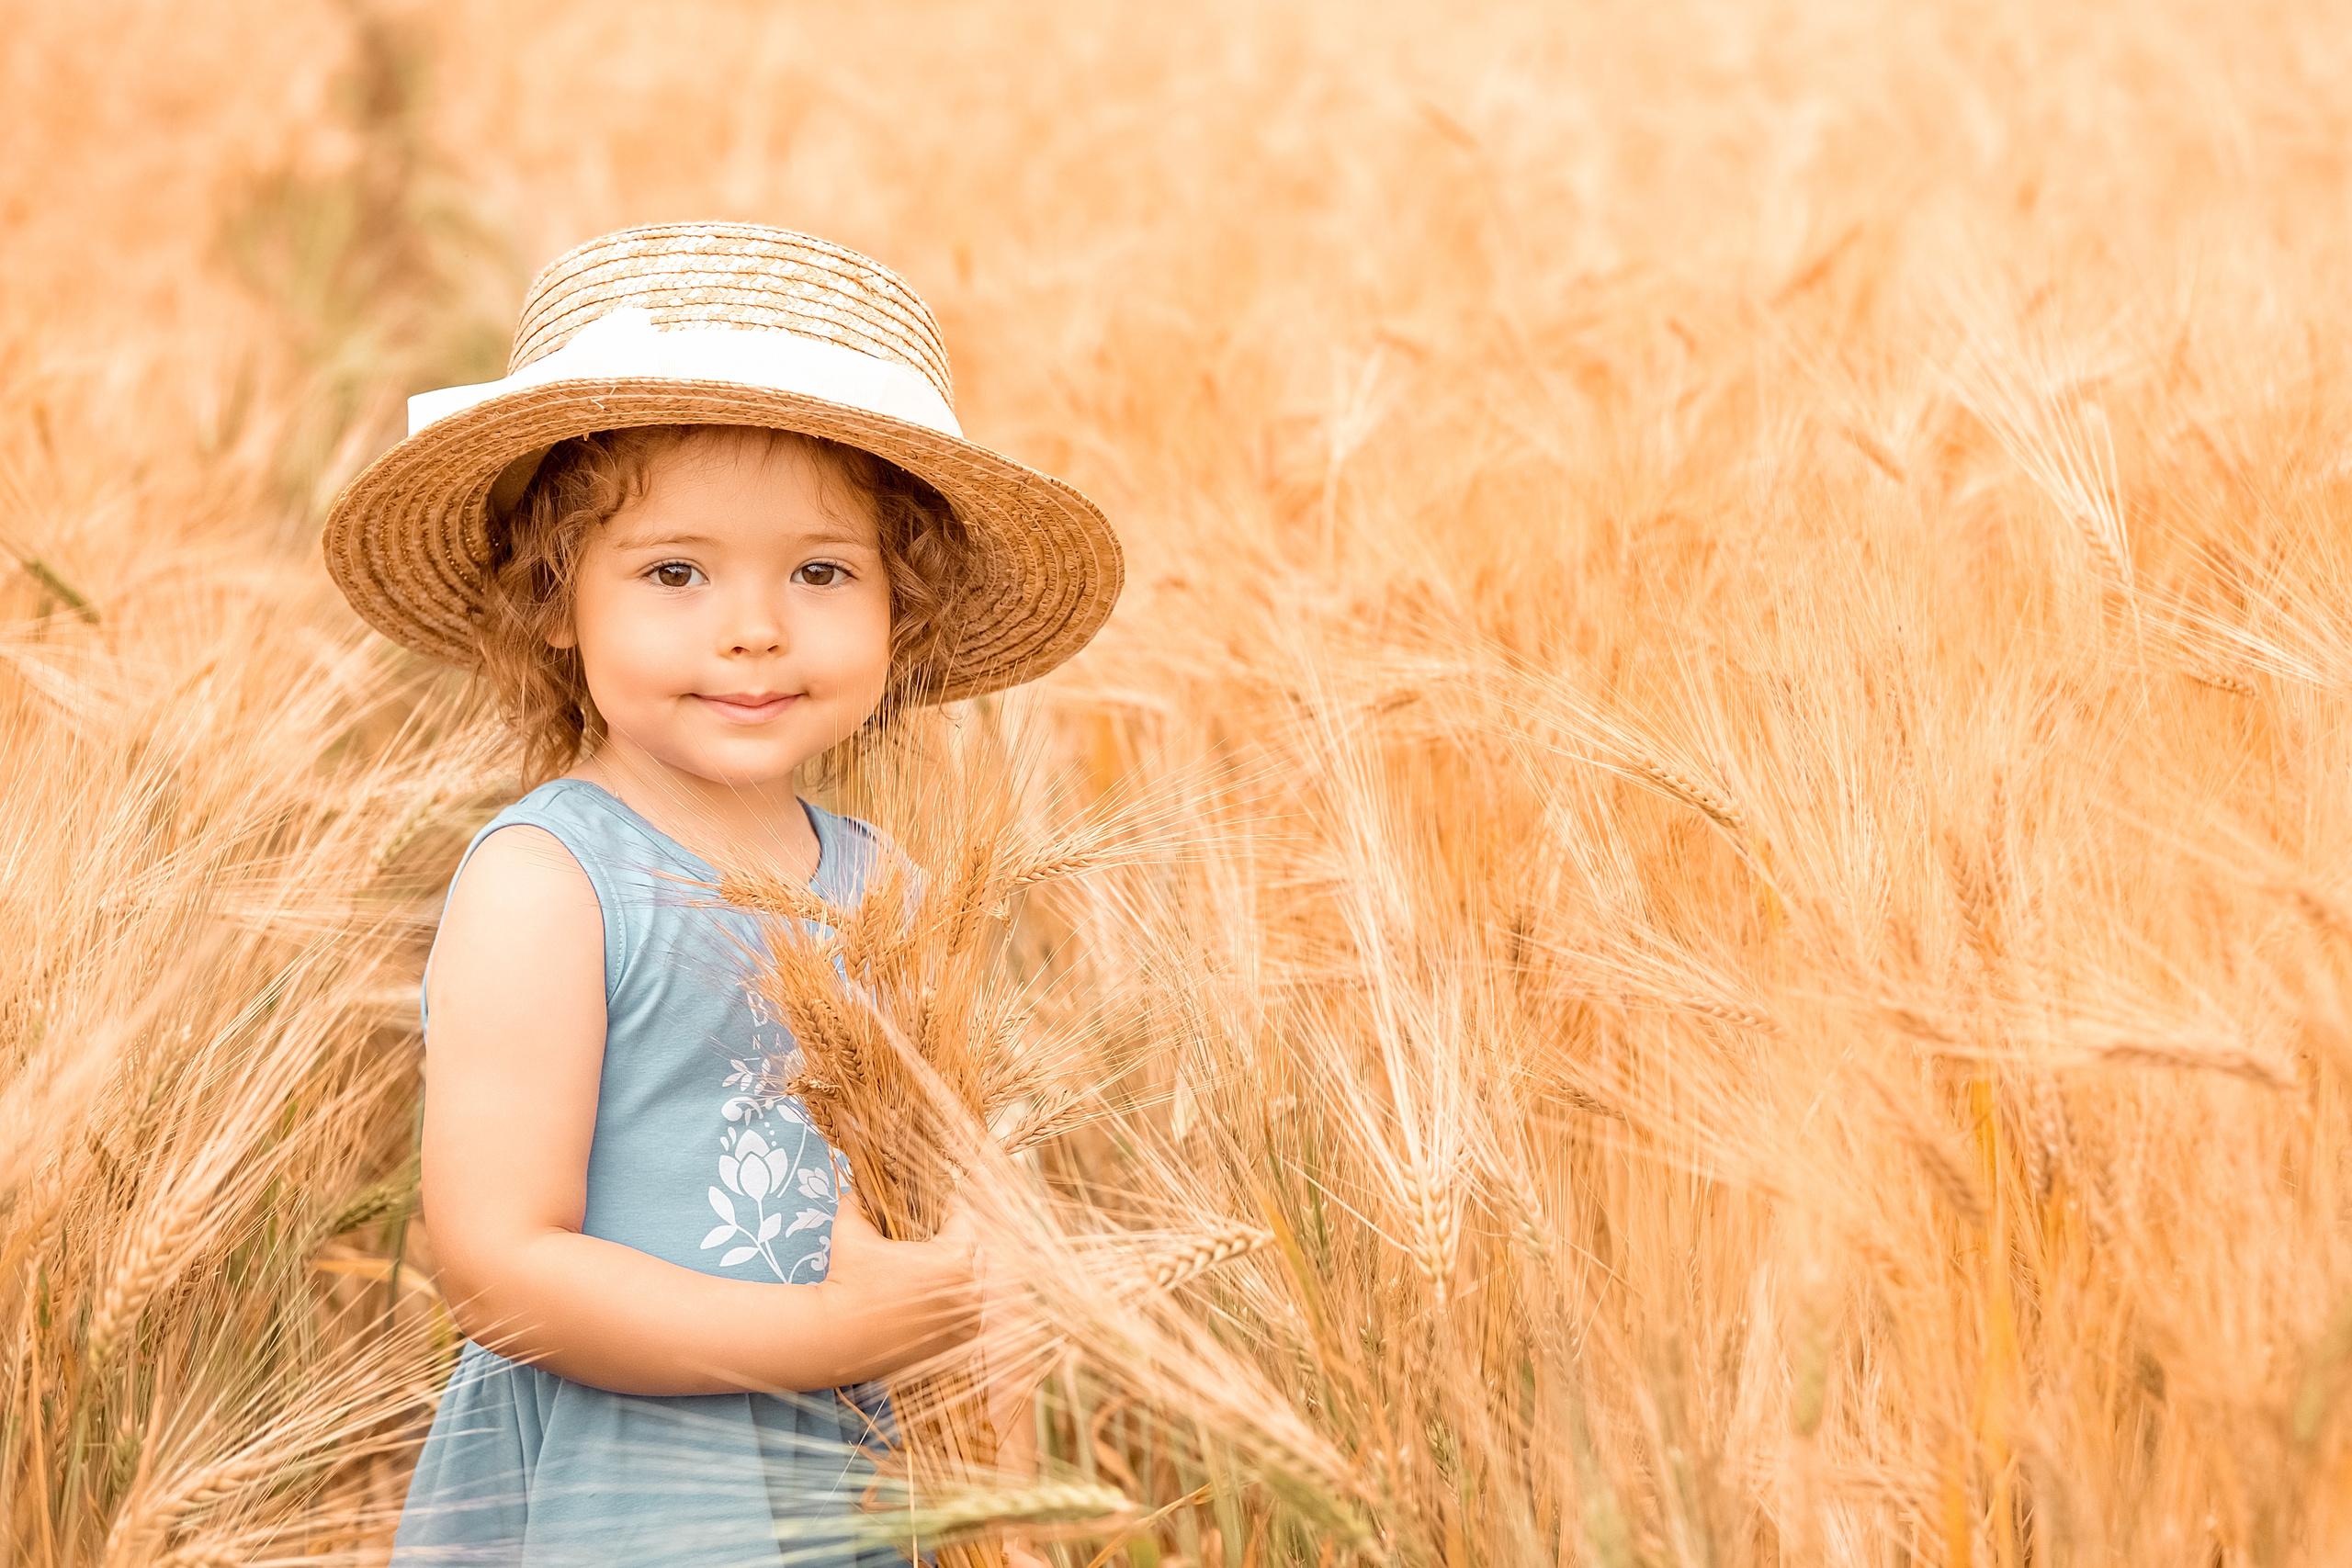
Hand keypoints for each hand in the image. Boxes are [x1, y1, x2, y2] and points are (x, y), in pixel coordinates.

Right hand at [821, 1198, 983, 1379]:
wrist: (837, 1339)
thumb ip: (859, 1199)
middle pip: (976, 1251)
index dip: (946, 1212)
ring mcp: (971, 1321)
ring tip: (932, 1265)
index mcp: (954, 1259)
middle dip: (955, 1241)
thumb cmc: (847, 1282)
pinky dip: (961, 1300)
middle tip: (929, 1237)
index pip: (965, 1221)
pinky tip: (937, 1293)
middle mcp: (971, 1291)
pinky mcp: (963, 1343)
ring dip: (961, 1271)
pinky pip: (974, 1310)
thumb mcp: (852, 1230)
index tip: (929, 1211)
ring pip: (978, 1281)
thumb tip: (858, 1183)